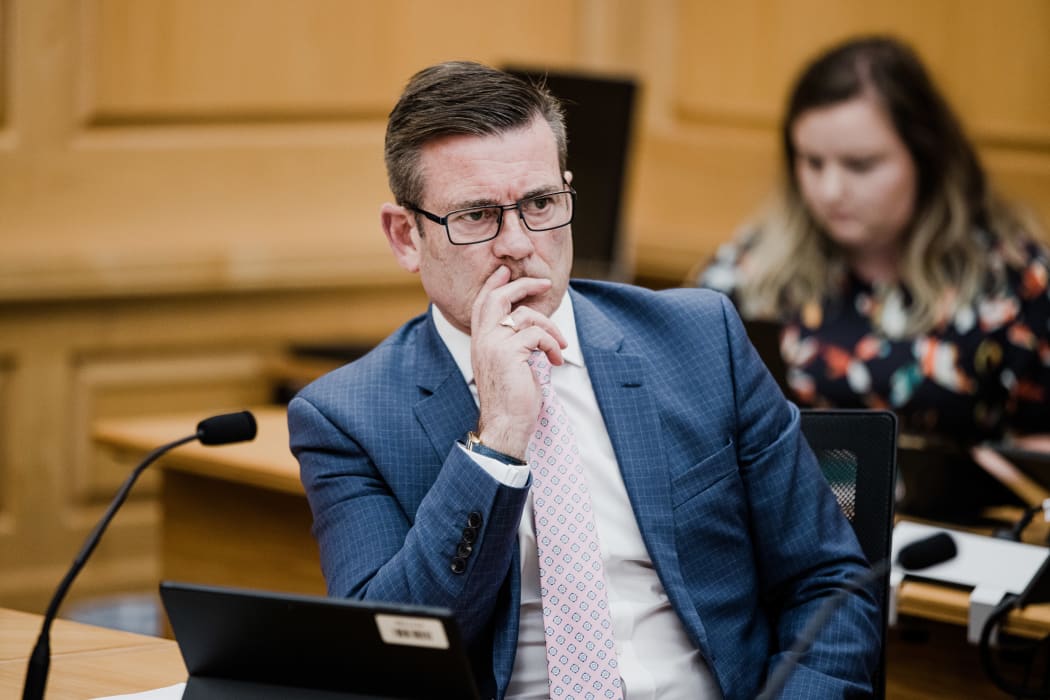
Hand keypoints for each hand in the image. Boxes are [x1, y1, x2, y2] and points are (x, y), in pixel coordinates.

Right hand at [470, 266, 567, 458]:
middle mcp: (482, 339)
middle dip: (523, 284)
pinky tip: (556, 359)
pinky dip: (551, 344)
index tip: (506, 272)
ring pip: (525, 316)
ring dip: (550, 328)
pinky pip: (536, 335)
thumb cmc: (511, 399)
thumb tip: (532, 325)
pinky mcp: (509, 353)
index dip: (494, 283)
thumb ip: (511, 342)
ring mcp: (493, 345)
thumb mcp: (507, 364)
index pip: (483, 303)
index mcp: (480, 341)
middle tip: (544, 284)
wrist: (505, 424)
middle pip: (499, 297)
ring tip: (559, 346)